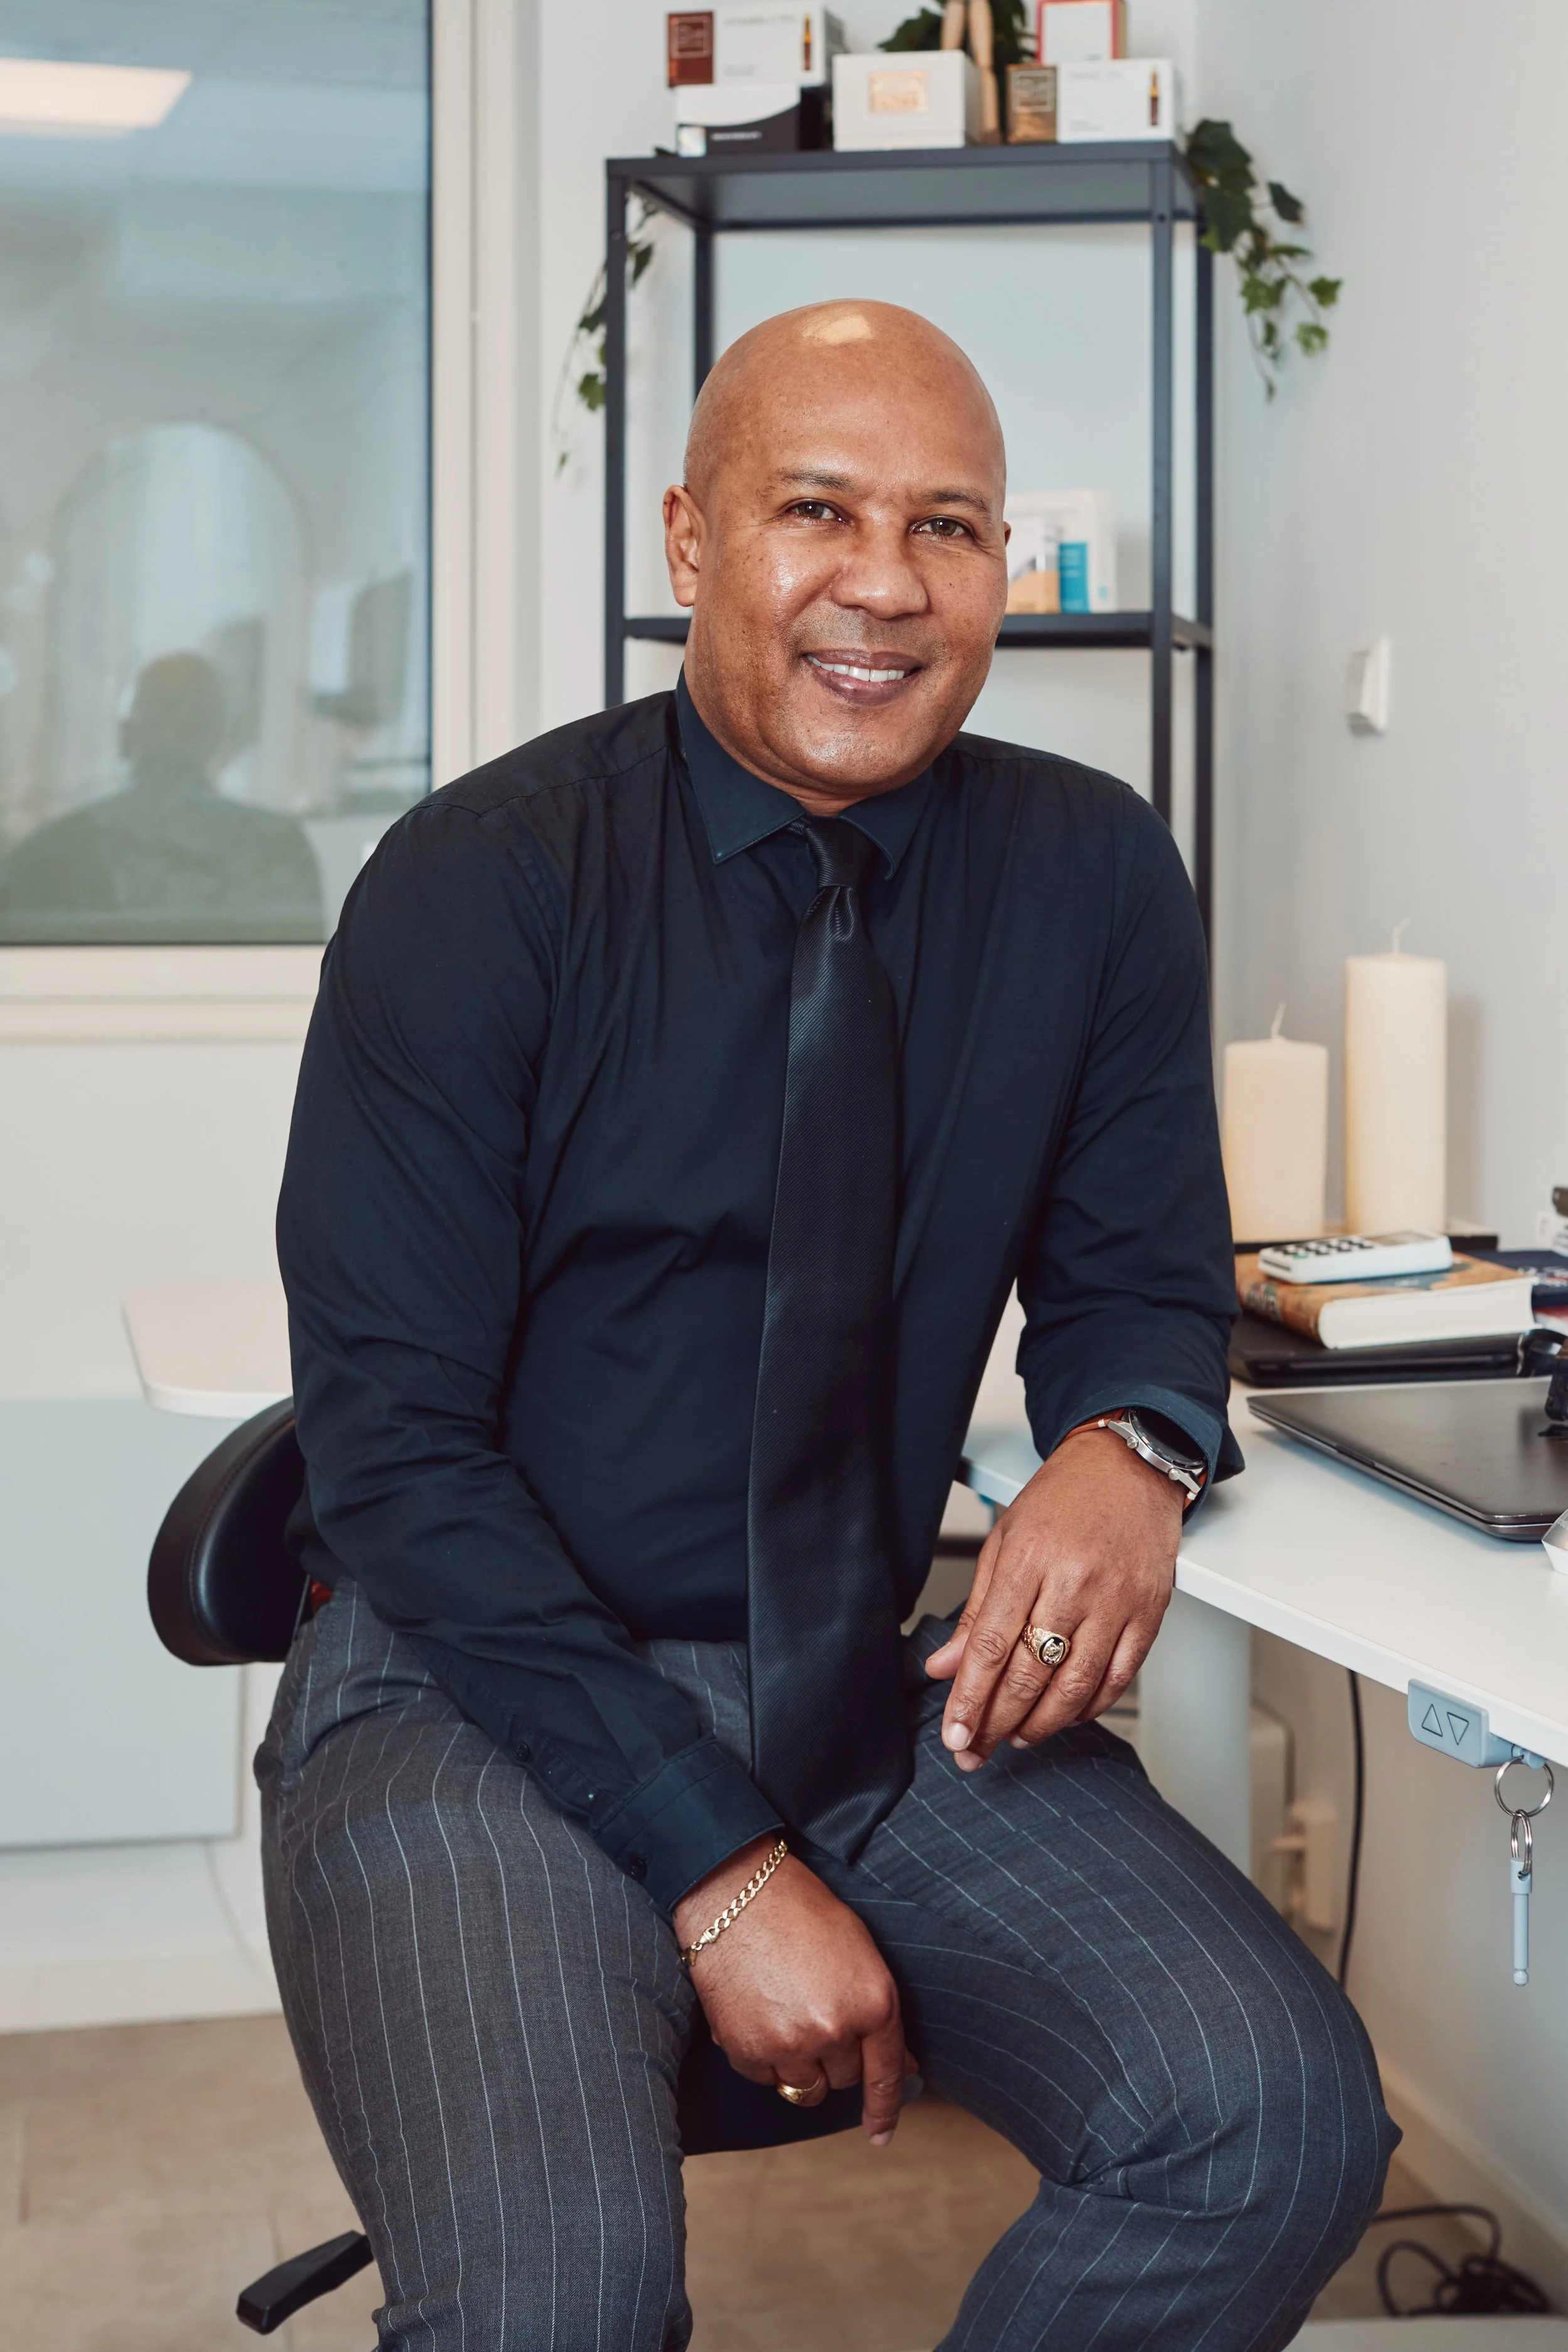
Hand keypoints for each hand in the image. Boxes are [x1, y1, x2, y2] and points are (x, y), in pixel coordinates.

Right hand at [673, 1838, 913, 2144]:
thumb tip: (902, 2064)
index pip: (886, 2073)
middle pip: (845, 2079)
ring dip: (801, 2063)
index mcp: (873, 2002)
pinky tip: (757, 2013)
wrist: (736, 1892)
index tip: (880, 2136)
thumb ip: (880, 2012)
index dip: (884, 2109)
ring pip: (806, 2087)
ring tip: (784, 2012)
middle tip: (813, 2010)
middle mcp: (835, 2031)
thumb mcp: (859, 1952)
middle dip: (835, 2055)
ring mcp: (790, 2044)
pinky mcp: (748, 2052)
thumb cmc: (802, 1911)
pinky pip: (766, 2078)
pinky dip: (764, 2057)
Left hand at [925, 1426, 1181, 1768]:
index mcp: (1029, 1559)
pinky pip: (1118, 1678)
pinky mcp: (1150, 1614)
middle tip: (976, 1751)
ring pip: (1076, 1686)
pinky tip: (1066, 1716)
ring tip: (1017, 1737)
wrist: (1129, 1469)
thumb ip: (976, 1611)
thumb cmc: (1063, 1500)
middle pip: (1030, 1674)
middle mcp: (1074, 1582)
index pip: (991, 1646)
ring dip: (1042, 1724)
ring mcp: (1117, 1601)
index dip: (970, 1699)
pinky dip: (1089, 1707)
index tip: (955, 1734)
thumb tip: (946, 1667)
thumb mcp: (1005, 1542)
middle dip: (997, 1722)